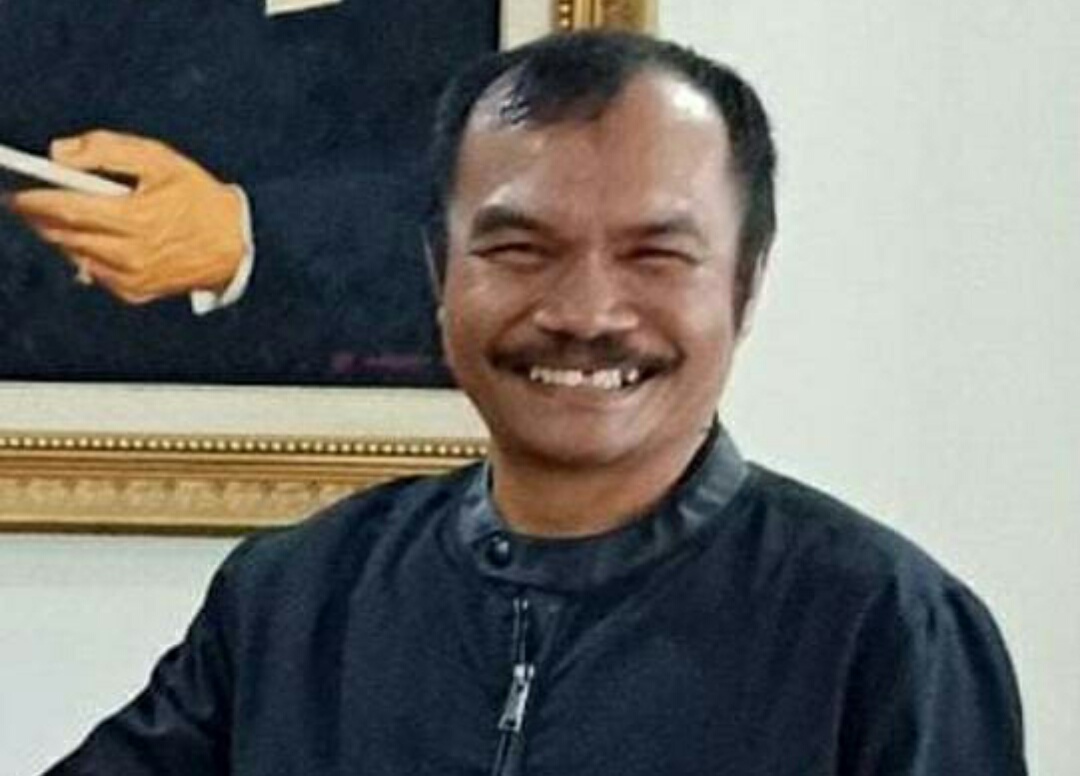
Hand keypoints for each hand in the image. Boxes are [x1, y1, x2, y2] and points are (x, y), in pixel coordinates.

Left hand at [7, 130, 244, 304]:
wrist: (234, 244)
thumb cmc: (196, 196)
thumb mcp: (158, 158)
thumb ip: (106, 149)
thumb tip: (59, 153)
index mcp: (136, 218)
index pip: (68, 209)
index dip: (34, 200)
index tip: (15, 191)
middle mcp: (132, 253)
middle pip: (64, 235)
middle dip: (40, 218)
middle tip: (26, 202)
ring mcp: (132, 277)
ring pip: (74, 255)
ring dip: (60, 236)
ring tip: (59, 218)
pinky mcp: (135, 292)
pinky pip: (94, 273)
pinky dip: (85, 255)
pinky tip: (92, 240)